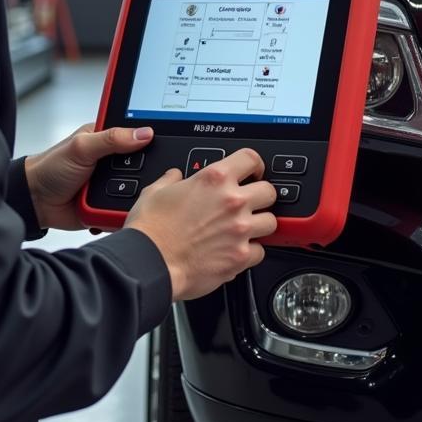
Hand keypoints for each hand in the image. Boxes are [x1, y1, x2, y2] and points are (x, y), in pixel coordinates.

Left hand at [24, 124, 154, 230]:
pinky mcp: (109, 204)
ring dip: (135, 194)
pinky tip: (122, 209)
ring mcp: (112, 183)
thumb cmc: (50, 168)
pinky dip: (124, 211)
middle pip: (142, 165)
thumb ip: (112, 139)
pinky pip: (127, 208)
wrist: (35, 202)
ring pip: (138, 189)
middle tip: (140, 176)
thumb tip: (144, 134)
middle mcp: (112, 160)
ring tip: (129, 196)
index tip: (162, 145)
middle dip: (144, 173)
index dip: (149, 140)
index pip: (136, 136)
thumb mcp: (81, 147)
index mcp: (107, 138)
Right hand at [124, 148, 276, 300]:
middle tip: (249, 203)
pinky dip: (251, 252)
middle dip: (260, 196)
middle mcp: (232, 202)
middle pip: (269, 192)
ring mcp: (240, 230)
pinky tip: (236, 250)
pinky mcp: (240, 257)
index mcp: (213, 179)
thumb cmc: (150, 230)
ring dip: (260, 225)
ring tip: (245, 228)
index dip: (254, 164)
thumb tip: (174, 176)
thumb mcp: (155, 192)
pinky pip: (260, 252)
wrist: (149, 262)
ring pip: (271, 222)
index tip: (252, 171)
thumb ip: (170, 180)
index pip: (250, 158)